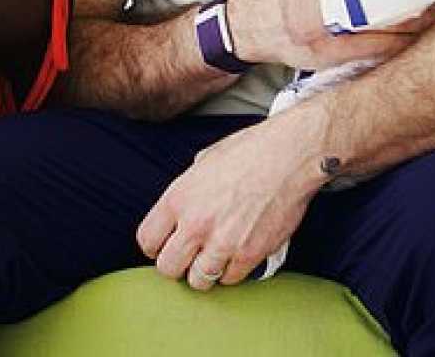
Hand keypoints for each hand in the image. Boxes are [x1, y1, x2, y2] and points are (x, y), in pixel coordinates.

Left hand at [137, 111, 325, 289]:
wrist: (287, 157)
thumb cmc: (249, 153)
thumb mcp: (203, 163)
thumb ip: (188, 191)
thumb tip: (183, 206)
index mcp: (178, 198)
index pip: (147, 240)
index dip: (154, 246)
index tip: (163, 245)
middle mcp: (196, 224)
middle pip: (167, 267)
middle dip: (176, 264)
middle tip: (187, 257)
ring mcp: (223, 242)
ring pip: (198, 281)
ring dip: (204, 272)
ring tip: (212, 258)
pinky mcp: (250, 254)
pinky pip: (230, 279)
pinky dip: (231, 272)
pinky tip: (235, 255)